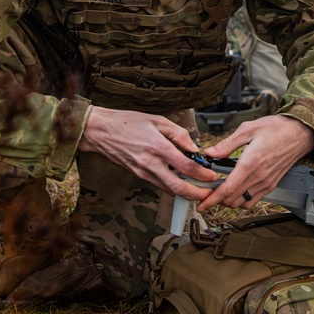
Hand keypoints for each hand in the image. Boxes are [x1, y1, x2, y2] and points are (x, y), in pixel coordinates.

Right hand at [77, 106, 218, 199]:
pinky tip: (181, 182)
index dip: (202, 173)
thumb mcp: (158, 120)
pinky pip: (159, 185)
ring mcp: (143, 172)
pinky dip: (172, 187)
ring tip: (199, 190)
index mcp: (158, 146)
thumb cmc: (128, 122)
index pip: (185, 166)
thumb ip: (178, 134)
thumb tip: (194, 147)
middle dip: (196, 193)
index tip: (212, 175)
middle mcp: (151, 163)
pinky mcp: (139, 175)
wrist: (101, 132)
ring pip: (168, 190)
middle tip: (209, 194)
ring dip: (185, 193)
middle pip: (178, 186)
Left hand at [195, 115, 313, 212]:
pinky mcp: (271, 185)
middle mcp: (259, 177)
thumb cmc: (276, 128)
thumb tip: (210, 153)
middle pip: (232, 199)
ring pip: (242, 203)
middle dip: (216, 200)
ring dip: (228, 201)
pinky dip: (241, 201)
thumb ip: (227, 144)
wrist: (299, 133)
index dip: (212, 199)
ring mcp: (266, 183)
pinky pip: (253, 200)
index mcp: (250, 163)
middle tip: (206, 194)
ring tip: (219, 192)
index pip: (228, 188)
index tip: (201, 204)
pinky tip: (236, 191)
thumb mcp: (248, 129)